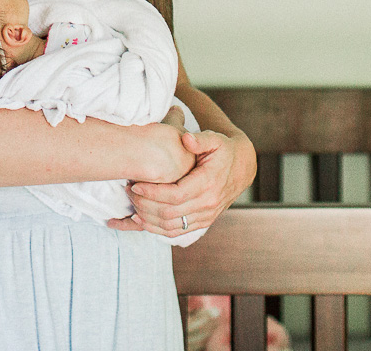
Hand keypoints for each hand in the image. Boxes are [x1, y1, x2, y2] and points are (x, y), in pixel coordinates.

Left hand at [108, 128, 253, 238]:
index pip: (176, 195)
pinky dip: (157, 229)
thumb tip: (186, 138)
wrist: (242, 167)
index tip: (135, 184)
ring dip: (148, 219)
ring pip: (171, 226)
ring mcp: (205, 216)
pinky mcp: (202, 222)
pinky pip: (176, 232)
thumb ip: (200, 139)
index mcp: (209, 183)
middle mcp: (208, 204)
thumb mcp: (216, 139)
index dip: (153, 192)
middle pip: (170, 213)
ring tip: (131, 206)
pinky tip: (141, 221)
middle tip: (128, 192)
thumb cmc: (224, 150)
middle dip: (145, 205)